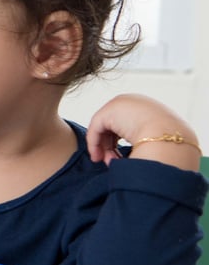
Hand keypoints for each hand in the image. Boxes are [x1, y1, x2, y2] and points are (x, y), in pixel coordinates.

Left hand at [86, 93, 200, 170]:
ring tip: (108, 162)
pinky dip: (95, 144)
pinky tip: (98, 156)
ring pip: (103, 128)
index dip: (118, 142)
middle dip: (109, 146)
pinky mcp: (109, 111)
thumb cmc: (168, 143)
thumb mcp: (157, 139)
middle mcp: (133, 102)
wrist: (169, 136)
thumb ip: (143, 141)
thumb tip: (134, 153)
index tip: (118, 158)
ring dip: (103, 147)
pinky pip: (96, 128)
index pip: (126, 124)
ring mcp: (121, 104)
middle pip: (113, 126)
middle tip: (109, 162)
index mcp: (147, 107)